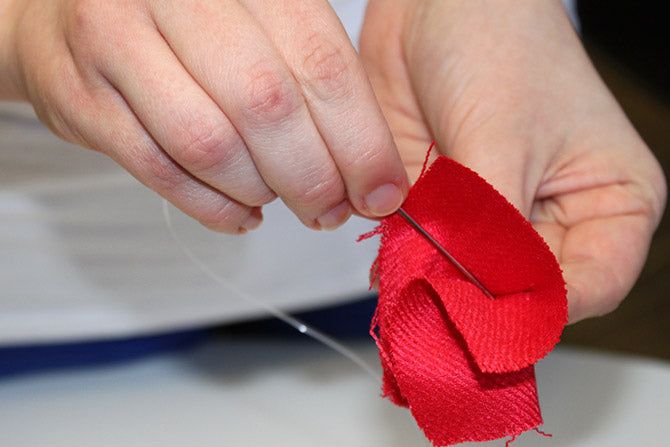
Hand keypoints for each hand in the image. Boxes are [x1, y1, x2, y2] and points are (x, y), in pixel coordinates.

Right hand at [0, 0, 407, 232]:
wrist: (62, 8)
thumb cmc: (181, 18)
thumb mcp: (254, 17)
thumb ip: (309, 73)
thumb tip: (371, 167)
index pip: (320, 60)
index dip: (360, 138)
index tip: (381, 189)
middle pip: (267, 104)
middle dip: (313, 176)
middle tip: (333, 210)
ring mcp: (116, 40)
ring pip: (211, 143)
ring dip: (260, 190)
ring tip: (283, 203)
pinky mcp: (82, 98)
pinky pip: (161, 171)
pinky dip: (213, 206)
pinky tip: (242, 212)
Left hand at [360, 0, 665, 321]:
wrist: (435, 2)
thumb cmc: (499, 40)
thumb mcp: (503, 135)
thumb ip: (488, 222)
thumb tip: (468, 294)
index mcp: (608, 201)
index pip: (588, 285)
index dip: (540, 308)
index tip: (488, 315)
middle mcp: (552, 215)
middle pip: (524, 291)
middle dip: (477, 302)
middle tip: (436, 307)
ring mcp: (494, 214)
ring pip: (470, 279)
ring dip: (435, 286)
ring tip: (407, 284)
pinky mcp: (446, 205)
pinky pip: (427, 252)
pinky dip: (406, 261)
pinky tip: (389, 262)